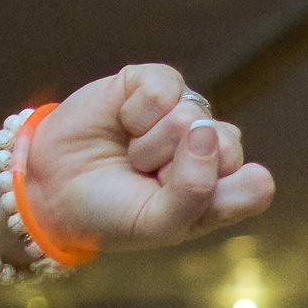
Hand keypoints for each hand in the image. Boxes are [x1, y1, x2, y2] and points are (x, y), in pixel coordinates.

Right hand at [23, 63, 273, 252]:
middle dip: (177, 168)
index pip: (256, 184)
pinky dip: (135, 112)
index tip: (173, 205)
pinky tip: (122, 124)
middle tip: (148, 178)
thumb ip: (197, 192)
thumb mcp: (160, 223)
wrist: (52, 187)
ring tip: (132, 155)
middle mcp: (212, 148)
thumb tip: (206, 130)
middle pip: (227, 145)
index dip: (211, 195)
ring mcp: (185, 113)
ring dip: (150, 145)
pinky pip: (163, 88)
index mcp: (226, 189)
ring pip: (192, 118)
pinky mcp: (154, 83)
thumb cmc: (114, 212)